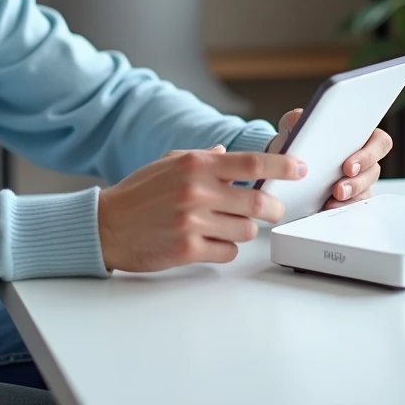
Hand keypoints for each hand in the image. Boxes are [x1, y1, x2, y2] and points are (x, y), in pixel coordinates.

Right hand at [97, 146, 307, 272]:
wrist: (105, 226)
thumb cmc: (137, 194)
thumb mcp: (167, 164)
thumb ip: (201, 157)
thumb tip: (227, 153)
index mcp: (195, 165)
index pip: (251, 163)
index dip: (282, 165)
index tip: (299, 168)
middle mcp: (197, 191)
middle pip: (259, 203)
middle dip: (272, 208)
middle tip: (270, 209)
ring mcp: (193, 222)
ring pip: (246, 231)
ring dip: (243, 229)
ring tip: (225, 225)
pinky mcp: (188, 249)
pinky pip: (228, 251)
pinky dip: (225, 247)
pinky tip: (208, 241)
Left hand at [266, 109, 393, 209]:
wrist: (284, 164)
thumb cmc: (298, 141)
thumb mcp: (294, 126)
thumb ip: (296, 119)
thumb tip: (299, 116)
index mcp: (359, 136)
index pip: (379, 141)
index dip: (369, 154)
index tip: (349, 166)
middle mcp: (363, 158)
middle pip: (374, 169)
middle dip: (358, 181)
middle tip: (339, 188)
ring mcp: (359, 179)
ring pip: (365, 189)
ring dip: (350, 196)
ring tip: (332, 199)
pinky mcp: (350, 197)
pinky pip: (354, 204)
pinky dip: (342, 207)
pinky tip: (328, 207)